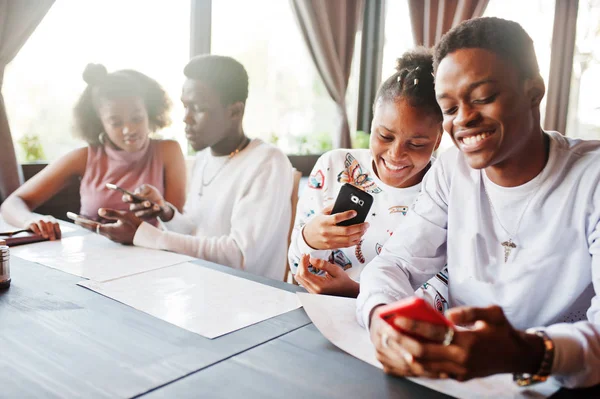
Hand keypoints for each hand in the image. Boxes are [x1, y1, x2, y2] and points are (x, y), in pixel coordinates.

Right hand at [27, 215, 60, 240]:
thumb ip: (52, 232)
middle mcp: (44, 218)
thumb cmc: (40, 227)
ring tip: (46, 237)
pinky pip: (33, 225)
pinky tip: (39, 234)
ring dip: (44, 230)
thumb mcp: (47, 228)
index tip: (58, 238)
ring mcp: (37, 219)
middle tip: (53, 239)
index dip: (57, 230)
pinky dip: (36, 230)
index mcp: (51, 219)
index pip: (55, 224)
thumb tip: (56, 239)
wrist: (28, 222)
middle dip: (51, 231)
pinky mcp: (30, 223)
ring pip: (41, 223)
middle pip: (49, 223)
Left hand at [74, 208, 142, 244]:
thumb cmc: (136, 225)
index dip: (82, 221)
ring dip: (90, 225)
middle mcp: (108, 235)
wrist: (145, 237)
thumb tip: (99, 211)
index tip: (73, 218)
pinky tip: (97, 225)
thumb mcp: (125, 216)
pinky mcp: (116, 237)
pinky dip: (97, 227)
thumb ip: (112, 213)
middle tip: (73, 218)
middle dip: (83, 223)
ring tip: (82, 221)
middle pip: (92, 228)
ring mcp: (112, 237)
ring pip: (98, 230)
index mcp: (109, 230)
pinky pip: (104, 231)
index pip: (91, 225)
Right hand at [122, 184, 172, 220]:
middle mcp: (133, 207)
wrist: (161, 202)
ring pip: (141, 213)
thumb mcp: (149, 189)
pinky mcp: (145, 218)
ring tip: (156, 206)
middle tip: (148, 203)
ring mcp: (139, 213)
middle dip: (141, 205)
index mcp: (132, 197)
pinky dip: (153, 212)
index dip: (127, 198)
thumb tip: (137, 194)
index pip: (125, 199)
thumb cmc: (152, 193)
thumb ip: (143, 190)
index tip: (131, 197)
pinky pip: (148, 216)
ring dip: (149, 210)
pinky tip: (158, 208)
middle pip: (133, 207)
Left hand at [294, 254, 359, 296]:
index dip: (303, 262)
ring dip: (301, 268)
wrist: (348, 291)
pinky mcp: (312, 291)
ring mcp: (312, 292)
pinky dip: (303, 272)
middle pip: (299, 276)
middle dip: (300, 264)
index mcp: (320, 286)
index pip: (304, 274)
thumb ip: (323, 264)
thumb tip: (311, 260)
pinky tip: (308, 266)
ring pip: (299, 279)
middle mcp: (314, 291)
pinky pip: (303, 281)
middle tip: (306, 256)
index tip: (306, 255)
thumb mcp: (336, 270)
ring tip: (307, 260)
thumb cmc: (344, 281)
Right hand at [302, 204, 368, 249]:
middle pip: (346, 231)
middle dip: (359, 227)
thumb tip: (345, 202)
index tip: (355, 212)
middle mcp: (327, 232)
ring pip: (348, 239)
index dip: (347, 215)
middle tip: (366, 224)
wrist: (308, 237)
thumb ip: (332, 207)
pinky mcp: (333, 246)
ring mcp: (330, 240)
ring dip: (359, 234)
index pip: (337, 218)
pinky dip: (355, 241)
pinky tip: (359, 236)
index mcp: (324, 221)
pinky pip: (347, 245)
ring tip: (364, 229)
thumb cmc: (316, 223)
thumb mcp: (321, 213)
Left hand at [370, 305, 544, 380]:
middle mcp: (461, 360)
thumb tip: (448, 314)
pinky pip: (432, 373)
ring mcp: (459, 372)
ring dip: (405, 356)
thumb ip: (470, 311)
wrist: (517, 356)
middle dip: (402, 343)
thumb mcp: (493, 314)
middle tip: (387, 333)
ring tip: (391, 344)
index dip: (413, 325)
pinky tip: (403, 358)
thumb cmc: (503, 331)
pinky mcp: (458, 377)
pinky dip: (416, 366)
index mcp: (468, 342)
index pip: (434, 333)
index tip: (397, 318)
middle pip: (422, 353)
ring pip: (424, 367)